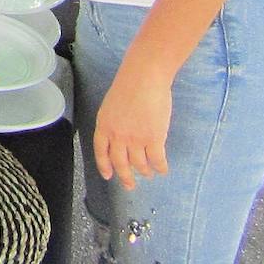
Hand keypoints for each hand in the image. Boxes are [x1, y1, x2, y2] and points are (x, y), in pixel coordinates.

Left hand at [93, 65, 172, 191]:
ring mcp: (135, 139)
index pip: (101, 151)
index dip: (104, 165)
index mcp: (104, 125)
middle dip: (125, 177)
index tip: (108, 175)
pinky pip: (157, 160)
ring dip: (144, 171)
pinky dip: (160, 167)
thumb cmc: (128, 85)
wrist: (143, 78)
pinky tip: (162, 169)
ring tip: (148, 173)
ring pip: (139, 164)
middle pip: (120, 162)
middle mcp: (117, 136)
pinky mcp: (154, 139)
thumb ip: (114, 122)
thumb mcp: (111, 105)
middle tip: (130, 185)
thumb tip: (121, 137)